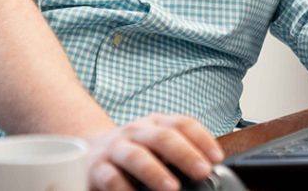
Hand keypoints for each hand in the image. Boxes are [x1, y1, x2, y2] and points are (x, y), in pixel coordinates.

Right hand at [86, 113, 223, 190]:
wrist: (90, 151)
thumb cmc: (133, 150)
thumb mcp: (156, 144)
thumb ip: (178, 152)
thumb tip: (209, 167)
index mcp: (155, 123)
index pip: (182, 123)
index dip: (202, 139)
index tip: (217, 158)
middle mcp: (136, 131)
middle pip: (163, 137)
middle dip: (185, 154)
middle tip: (202, 171)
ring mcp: (115, 148)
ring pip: (136, 156)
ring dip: (155, 172)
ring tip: (172, 188)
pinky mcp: (97, 168)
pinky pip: (110, 177)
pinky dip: (123, 188)